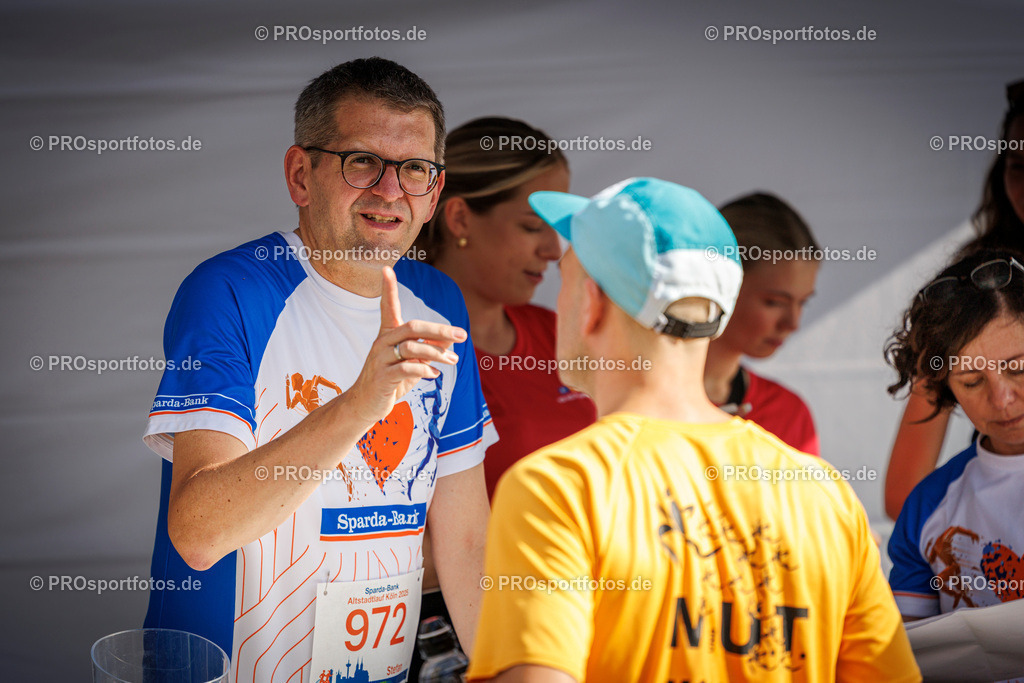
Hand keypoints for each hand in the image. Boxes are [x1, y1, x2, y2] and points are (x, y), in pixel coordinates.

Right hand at [346, 266, 465, 425]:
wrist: (365, 405)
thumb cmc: (392, 380)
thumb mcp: (413, 362)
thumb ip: (430, 348)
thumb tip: (452, 337)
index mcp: (387, 335)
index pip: (387, 307)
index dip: (387, 288)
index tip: (385, 268)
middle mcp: (382, 342)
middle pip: (413, 327)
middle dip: (440, 330)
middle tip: (462, 335)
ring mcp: (380, 359)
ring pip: (413, 348)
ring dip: (438, 354)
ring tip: (453, 360)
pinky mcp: (383, 378)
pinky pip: (408, 368)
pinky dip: (425, 370)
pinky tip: (434, 374)